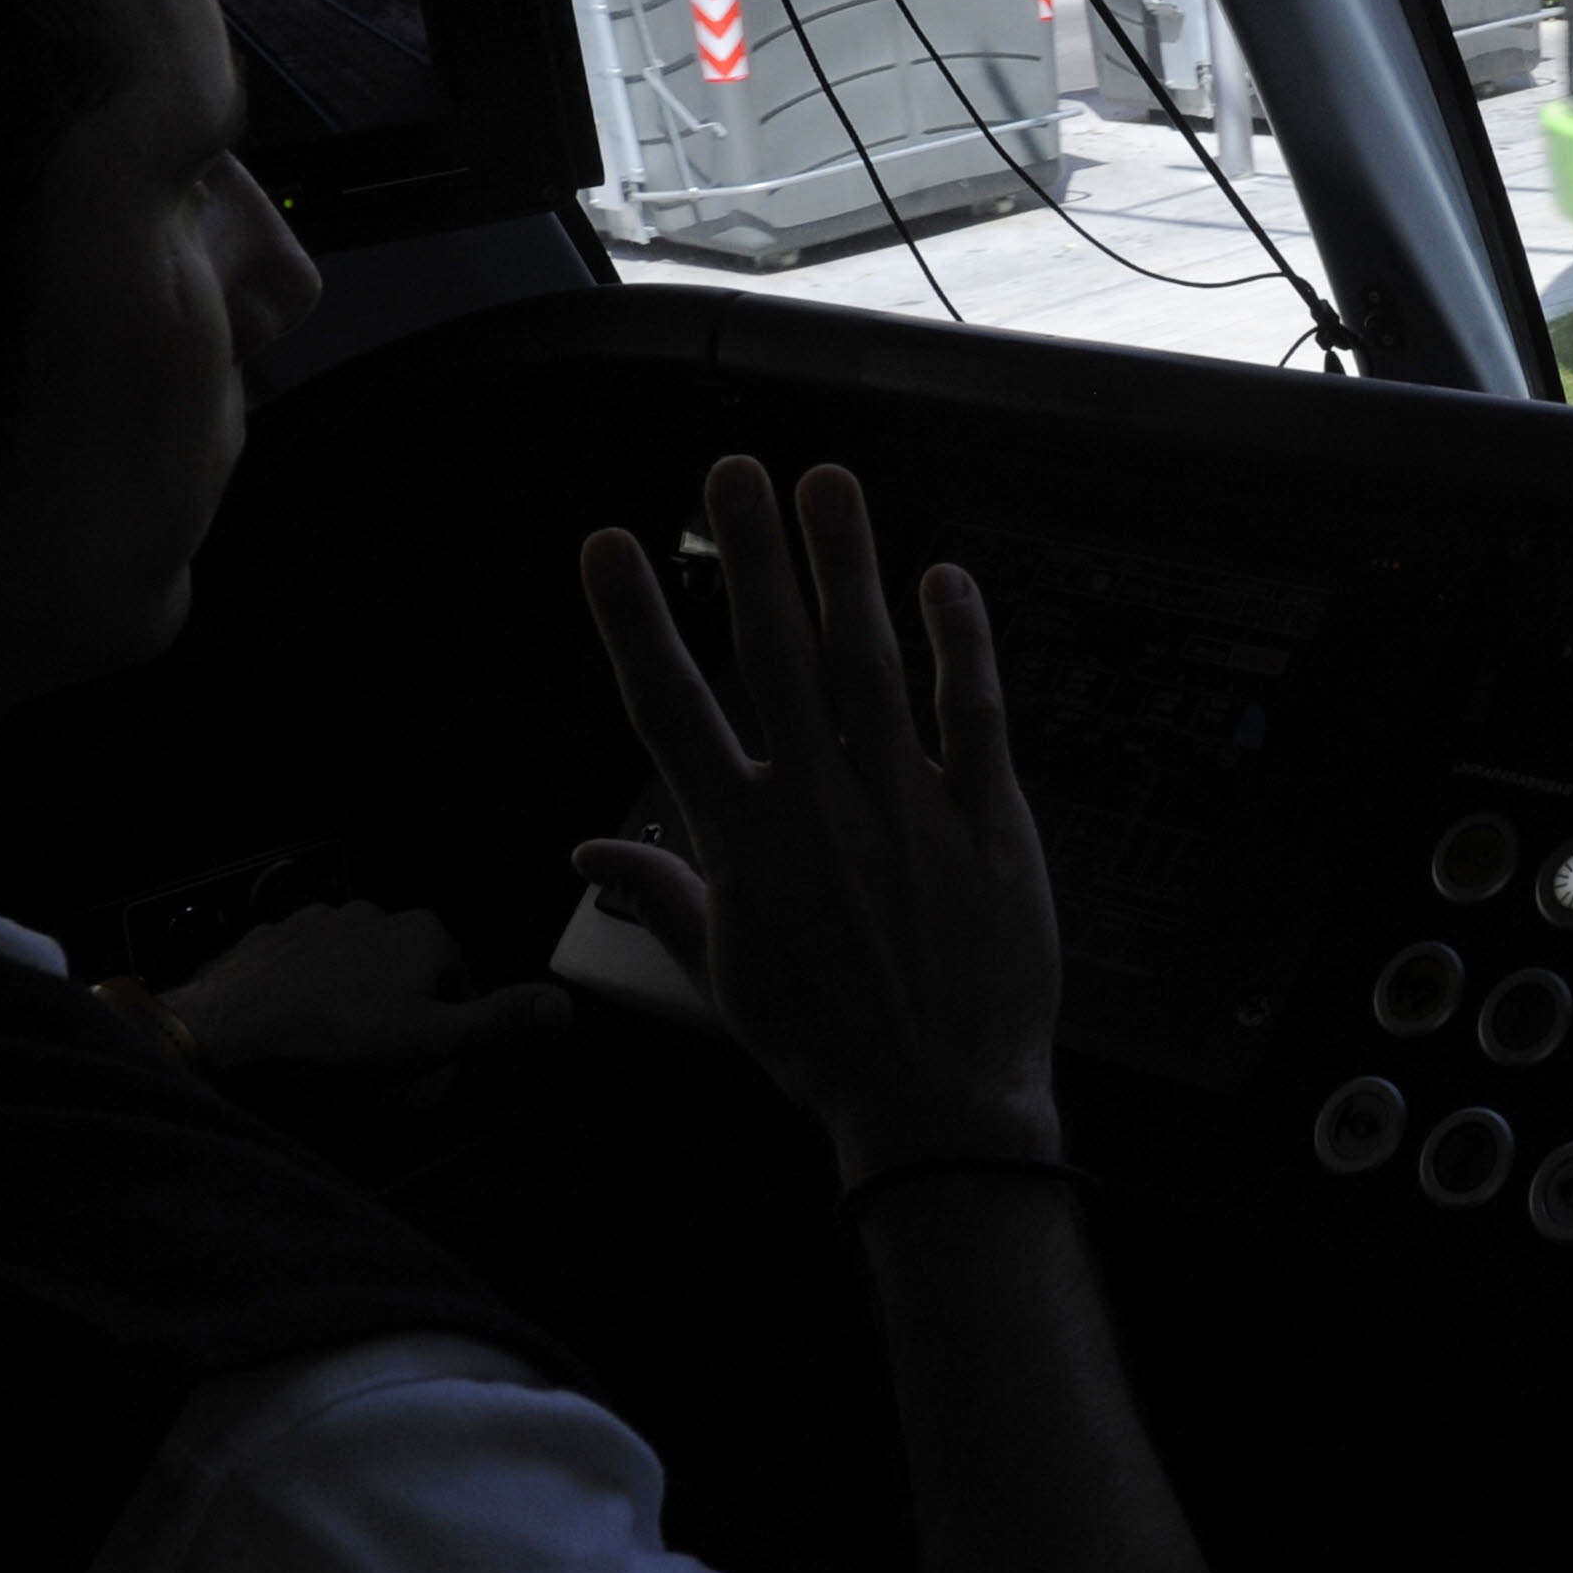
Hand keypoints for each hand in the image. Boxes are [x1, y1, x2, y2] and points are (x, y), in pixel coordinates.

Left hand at [164, 899, 569, 1091]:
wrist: (235, 1022)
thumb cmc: (343, 1034)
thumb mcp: (433, 1039)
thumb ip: (500, 1020)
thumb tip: (564, 1006)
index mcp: (425, 936)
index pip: (459, 989)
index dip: (448, 1037)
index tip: (424, 1076)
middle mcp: (379, 914)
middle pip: (408, 978)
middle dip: (401, 1020)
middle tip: (377, 1073)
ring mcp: (321, 920)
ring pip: (357, 971)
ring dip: (355, 1005)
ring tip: (332, 1054)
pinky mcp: (273, 936)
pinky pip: (306, 969)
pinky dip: (308, 995)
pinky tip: (294, 1030)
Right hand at [572, 459, 1062, 1182]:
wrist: (938, 1102)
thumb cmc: (824, 1046)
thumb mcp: (723, 977)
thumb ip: (659, 895)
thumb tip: (586, 847)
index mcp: (741, 841)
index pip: (669, 709)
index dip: (635, 621)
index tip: (612, 546)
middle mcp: (816, 804)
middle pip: (773, 655)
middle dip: (751, 555)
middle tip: (733, 470)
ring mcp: (905, 802)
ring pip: (869, 659)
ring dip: (847, 565)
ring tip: (827, 484)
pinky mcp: (986, 815)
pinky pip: (974, 709)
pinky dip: (961, 639)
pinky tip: (946, 578)